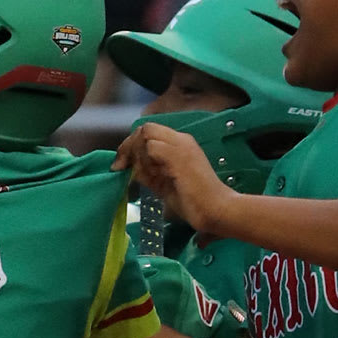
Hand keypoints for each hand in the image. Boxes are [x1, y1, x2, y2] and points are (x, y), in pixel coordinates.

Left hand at [114, 122, 237, 235]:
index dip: (130, 145)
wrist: (216, 209)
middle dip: (128, 147)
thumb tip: (129, 168)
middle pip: (145, 128)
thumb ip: (148, 172)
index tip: (121, 165)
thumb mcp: (163, 184)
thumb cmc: (193, 201)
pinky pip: (152, 147)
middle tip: (122, 168)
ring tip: (148, 176)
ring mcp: (181, 146)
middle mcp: (181, 140)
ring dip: (139, 156)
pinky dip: (145, 161)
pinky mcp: (179, 156)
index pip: (148, 132)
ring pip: (146, 135)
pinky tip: (153, 177)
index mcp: (180, 144)